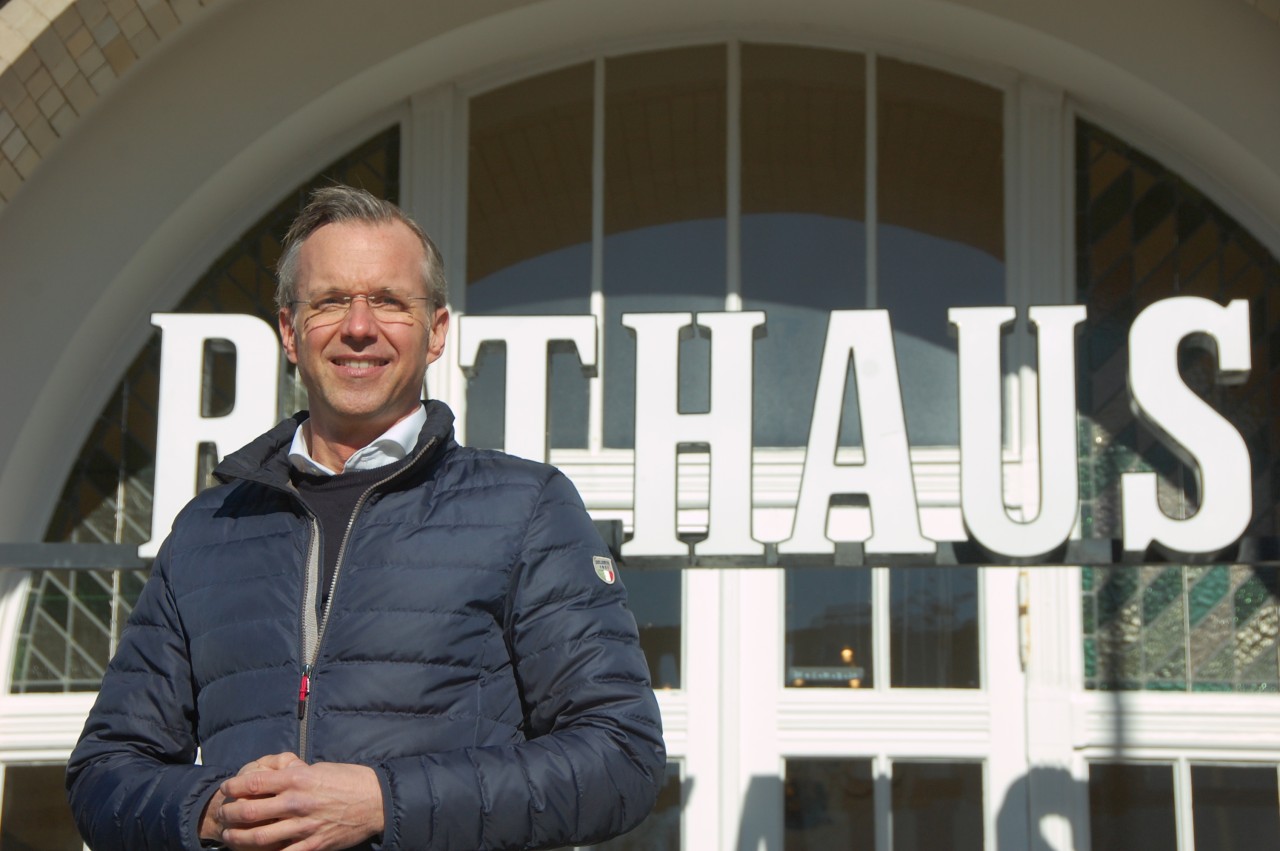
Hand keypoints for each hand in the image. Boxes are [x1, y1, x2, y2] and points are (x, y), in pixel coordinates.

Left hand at [212, 757, 384, 850]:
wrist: (376, 800)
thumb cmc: (348, 780)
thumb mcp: (318, 769)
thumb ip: (294, 775)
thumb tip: (273, 779)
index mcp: (297, 778)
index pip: (253, 783)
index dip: (233, 787)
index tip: (226, 789)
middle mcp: (296, 802)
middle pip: (248, 811)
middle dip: (229, 814)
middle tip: (223, 814)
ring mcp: (303, 826)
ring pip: (258, 836)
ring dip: (238, 838)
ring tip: (230, 836)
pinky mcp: (312, 845)